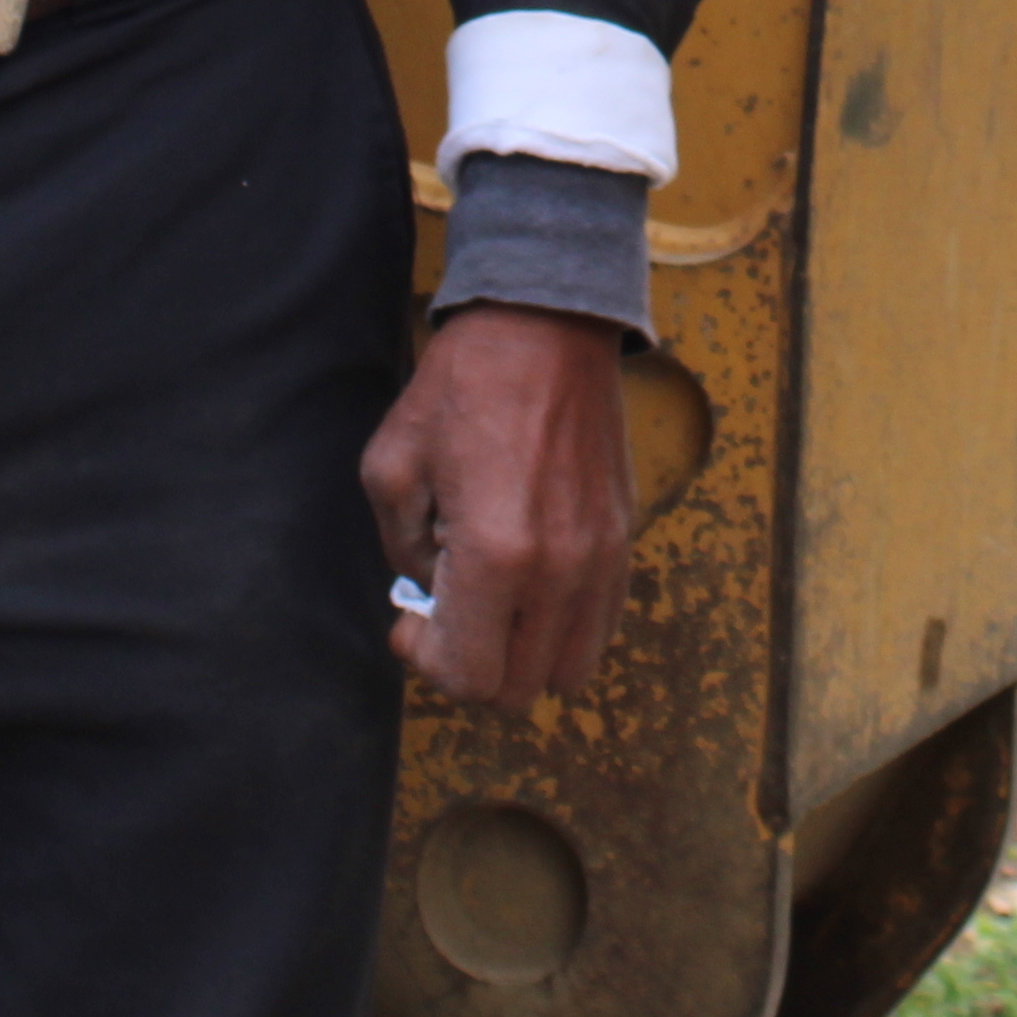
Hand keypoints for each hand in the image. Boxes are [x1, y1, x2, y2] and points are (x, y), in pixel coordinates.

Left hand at [357, 304, 635, 704]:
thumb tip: (428, 597)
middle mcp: (561, 571)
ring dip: (519, 656)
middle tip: (445, 614)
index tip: (410, 620)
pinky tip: (530, 584)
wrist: (546, 327)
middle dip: (469, 666)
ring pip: (566, 671)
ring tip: (491, 605)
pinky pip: (600, 627)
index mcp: (497, 556)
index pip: (467, 675)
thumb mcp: (392, 468)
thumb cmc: (463, 388)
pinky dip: (560, 629)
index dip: (424, 660)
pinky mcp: (624, 541)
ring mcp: (602, 559)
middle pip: (517, 689)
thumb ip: (402, 554)